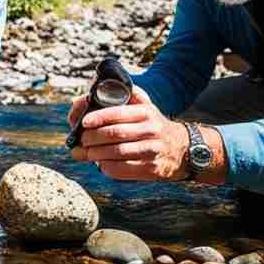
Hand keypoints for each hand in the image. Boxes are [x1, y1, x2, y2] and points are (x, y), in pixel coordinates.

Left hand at [69, 86, 188, 181]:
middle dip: (92, 138)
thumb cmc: (154, 126)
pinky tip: (101, 164)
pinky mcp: (152, 168)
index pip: (118, 113)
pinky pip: (123, 170)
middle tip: (81, 140)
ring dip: (96, 154)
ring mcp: (152, 150)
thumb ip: (126, 97)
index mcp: (146, 112)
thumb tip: (94, 94)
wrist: (182, 149)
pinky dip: (107, 168)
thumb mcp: (146, 107)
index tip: (84, 122)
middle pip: (115, 134)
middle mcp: (151, 130)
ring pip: (117, 153)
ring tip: (86, 153)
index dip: (98, 117)